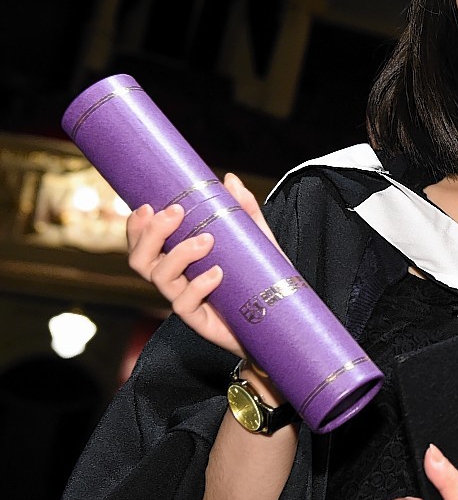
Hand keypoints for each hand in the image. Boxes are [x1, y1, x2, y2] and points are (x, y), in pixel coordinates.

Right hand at [126, 172, 276, 358]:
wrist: (277, 319)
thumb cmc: (259, 276)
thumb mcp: (255, 239)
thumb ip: (244, 211)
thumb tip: (230, 180)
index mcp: (179, 258)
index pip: (143, 242)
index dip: (137, 227)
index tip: (147, 206)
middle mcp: (175, 278)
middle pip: (140, 259)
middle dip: (151, 233)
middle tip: (175, 212)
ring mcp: (184, 299)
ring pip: (159, 278)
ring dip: (179, 254)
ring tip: (206, 240)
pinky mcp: (199, 320)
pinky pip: (185, 303)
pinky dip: (198, 285)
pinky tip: (217, 274)